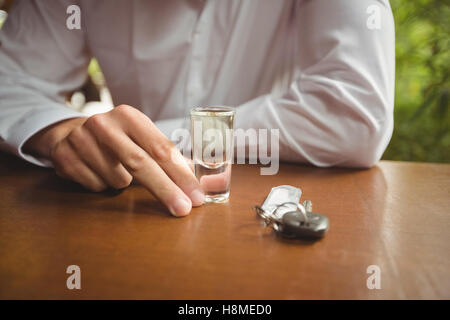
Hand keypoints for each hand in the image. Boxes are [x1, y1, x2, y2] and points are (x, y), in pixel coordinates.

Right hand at [24, 105, 203, 215]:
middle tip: (183, 209)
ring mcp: (81, 139)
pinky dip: (103, 185)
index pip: (161, 149)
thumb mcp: (142, 138)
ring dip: (124, 183)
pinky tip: (97, 171)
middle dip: (166, 190)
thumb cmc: (118, 139)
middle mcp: (104, 124)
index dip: (181, 175)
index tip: (197, 196)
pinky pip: (96, 187)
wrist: (71, 132)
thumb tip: (204, 181)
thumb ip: (170, 158)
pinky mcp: (64, 157)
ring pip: (117, 180)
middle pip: (141, 164)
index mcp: (130, 116)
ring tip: (116, 169)